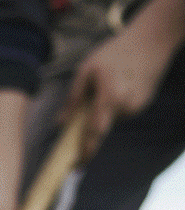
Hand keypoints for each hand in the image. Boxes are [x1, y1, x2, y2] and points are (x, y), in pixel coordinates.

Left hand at [66, 0, 184, 160]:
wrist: (151, 40)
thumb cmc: (113, 53)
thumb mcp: (86, 70)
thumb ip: (73, 98)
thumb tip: (60, 124)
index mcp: (109, 96)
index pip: (95, 131)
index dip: (86, 151)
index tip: (76, 167)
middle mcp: (126, 105)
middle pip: (101, 128)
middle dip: (89, 133)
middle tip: (80, 129)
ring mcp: (136, 106)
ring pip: (110, 120)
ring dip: (101, 113)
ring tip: (104, 88)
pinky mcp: (142, 104)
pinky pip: (120, 113)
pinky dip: (112, 107)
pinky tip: (116, 88)